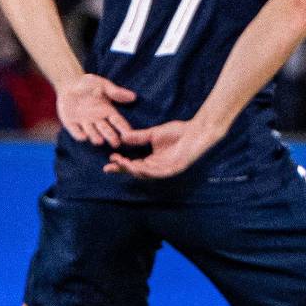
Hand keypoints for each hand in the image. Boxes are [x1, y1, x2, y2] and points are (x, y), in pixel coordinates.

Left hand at [56, 74, 135, 146]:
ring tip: (99, 141)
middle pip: (106, 130)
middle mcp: (97, 120)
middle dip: (110, 136)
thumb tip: (133, 97)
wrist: (68, 84)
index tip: (129, 134)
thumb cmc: (88, 84)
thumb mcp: (103, 85)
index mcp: (107, 111)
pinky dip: (78, 134)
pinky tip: (83, 138)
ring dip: (95, 137)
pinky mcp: (71, 124)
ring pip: (91, 132)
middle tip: (116, 143)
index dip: (123, 128)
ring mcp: (84, 123)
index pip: (118, 121)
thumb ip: (115, 92)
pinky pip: (75, 131)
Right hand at [104, 118, 221, 180]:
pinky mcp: (175, 169)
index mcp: (152, 160)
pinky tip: (139, 167)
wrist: (197, 131)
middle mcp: (157, 168)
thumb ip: (138, 137)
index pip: (133, 164)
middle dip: (123, 169)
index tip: (108, 162)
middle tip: (110, 166)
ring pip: (146, 174)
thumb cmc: (178, 132)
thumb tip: (122, 138)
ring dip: (133, 170)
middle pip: (137, 172)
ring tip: (122, 164)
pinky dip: (148, 171)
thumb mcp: (153, 133)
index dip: (121, 164)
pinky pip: (159, 173)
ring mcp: (166, 170)